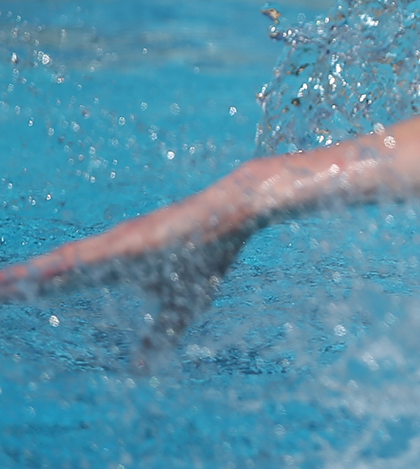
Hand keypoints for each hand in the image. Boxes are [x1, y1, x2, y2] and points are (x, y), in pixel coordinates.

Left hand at [0, 172, 257, 369]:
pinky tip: (38, 272)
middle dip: (13, 286)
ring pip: (59, 266)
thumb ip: (158, 337)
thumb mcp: (181, 309)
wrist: (233, 214)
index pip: (56, 283)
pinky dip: (60, 267)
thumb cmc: (207, 255)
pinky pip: (89, 257)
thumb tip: (141, 370)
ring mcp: (115, 246)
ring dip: (25, 278)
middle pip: (47, 274)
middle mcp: (104, 253)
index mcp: (110, 268)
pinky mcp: (131, 242)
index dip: (24, 292)